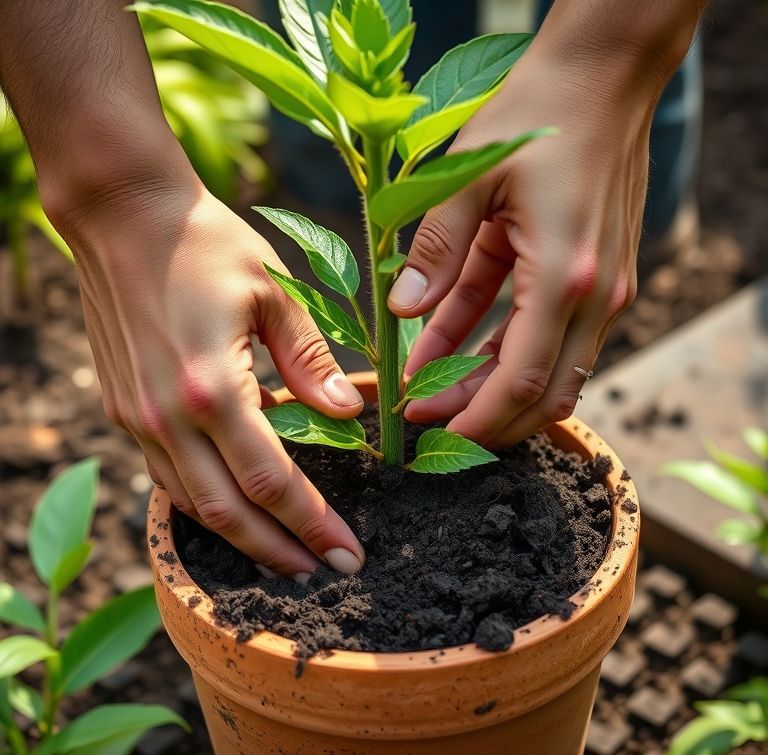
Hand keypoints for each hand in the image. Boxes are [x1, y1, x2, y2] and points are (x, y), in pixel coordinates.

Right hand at [60, 175, 365, 578]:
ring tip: (284, 555)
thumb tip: (346, 415)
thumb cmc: (204, 242)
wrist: (123, 214)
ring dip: (240, 538)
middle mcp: (166, 417)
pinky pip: (166, 478)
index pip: (272, 482)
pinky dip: (204, 504)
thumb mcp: (273, 292)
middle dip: (279, 552)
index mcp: (212, 388)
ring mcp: (137, 418)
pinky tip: (236, 506)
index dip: (313, 525)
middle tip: (322, 576)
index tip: (347, 556)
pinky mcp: (123, 410)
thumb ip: (310, 360)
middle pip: (228, 513)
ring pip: (191, 506)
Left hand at [388, 45, 653, 447]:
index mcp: (565, 276)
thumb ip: (434, 250)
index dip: (472, 417)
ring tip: (429, 389)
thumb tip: (401, 311)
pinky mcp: (594, 278)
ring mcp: (602, 290)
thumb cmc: (538, 113)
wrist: (604, 76)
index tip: (425, 426)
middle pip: (543, 394)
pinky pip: (546, 335)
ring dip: (490, 389)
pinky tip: (449, 348)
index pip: (519, 382)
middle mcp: (594, 296)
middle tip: (426, 418)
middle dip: (484, 419)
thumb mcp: (468, 176)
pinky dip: (500, 350)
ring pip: (549, 373)